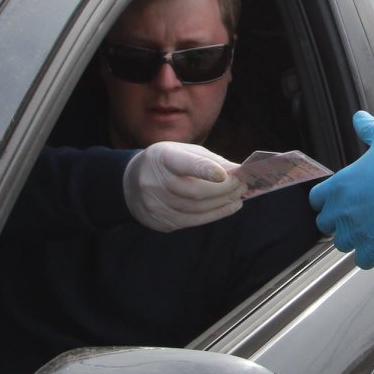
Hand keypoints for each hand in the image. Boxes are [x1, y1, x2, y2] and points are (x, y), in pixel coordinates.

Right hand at [123, 141, 243, 230]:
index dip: (205, 170)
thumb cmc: (166, 163)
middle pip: (194, 191)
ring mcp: (156, 205)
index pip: (183, 164)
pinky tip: (231, 206)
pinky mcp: (161, 221)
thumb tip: (238, 171)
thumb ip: (209, 160)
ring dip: (224, 202)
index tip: (226, 174)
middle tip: (243, 184)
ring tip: (240, 194)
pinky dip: (217, 214)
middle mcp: (154, 182)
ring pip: (197, 208)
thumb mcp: (183, 152)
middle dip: (224, 189)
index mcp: (161, 158)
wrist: (130, 183)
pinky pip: (194, 221)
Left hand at [311, 111, 373, 268]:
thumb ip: (369, 129)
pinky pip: (362, 260)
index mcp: (339, 185)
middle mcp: (341, 211)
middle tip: (357, 214)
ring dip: (353, 238)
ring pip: (342, 244)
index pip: (315, 199)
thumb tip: (359, 117)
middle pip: (325, 224)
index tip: (340, 198)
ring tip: (370, 229)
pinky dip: (370, 255)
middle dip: (338, 220)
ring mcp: (355, 233)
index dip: (327, 199)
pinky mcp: (373, 249)